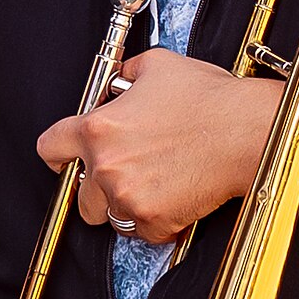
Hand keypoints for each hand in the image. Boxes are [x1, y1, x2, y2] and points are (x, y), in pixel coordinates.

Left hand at [36, 47, 282, 242]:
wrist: (248, 132)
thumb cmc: (210, 99)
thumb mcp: (158, 66)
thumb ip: (126, 76)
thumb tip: (118, 83)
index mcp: (98, 128)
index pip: (50, 148)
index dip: (59, 155)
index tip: (66, 160)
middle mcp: (106, 166)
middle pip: (81, 195)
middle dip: (99, 188)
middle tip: (129, 174)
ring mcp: (128, 197)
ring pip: (110, 217)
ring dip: (126, 205)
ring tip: (156, 185)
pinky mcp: (153, 221)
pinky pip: (143, 232)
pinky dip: (157, 221)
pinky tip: (176, 197)